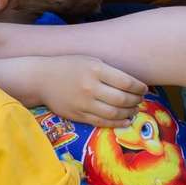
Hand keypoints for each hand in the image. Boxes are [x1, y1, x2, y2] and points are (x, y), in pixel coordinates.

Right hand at [33, 55, 147, 125]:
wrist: (41, 79)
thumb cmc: (69, 66)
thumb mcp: (90, 61)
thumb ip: (109, 71)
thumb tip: (133, 84)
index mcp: (95, 69)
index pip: (125, 82)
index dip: (139, 87)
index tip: (144, 88)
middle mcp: (90, 87)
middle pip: (122, 99)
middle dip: (136, 101)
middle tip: (140, 99)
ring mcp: (83, 103)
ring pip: (114, 113)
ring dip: (129, 113)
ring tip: (134, 109)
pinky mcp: (78, 115)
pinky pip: (102, 122)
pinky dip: (117, 123)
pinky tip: (125, 121)